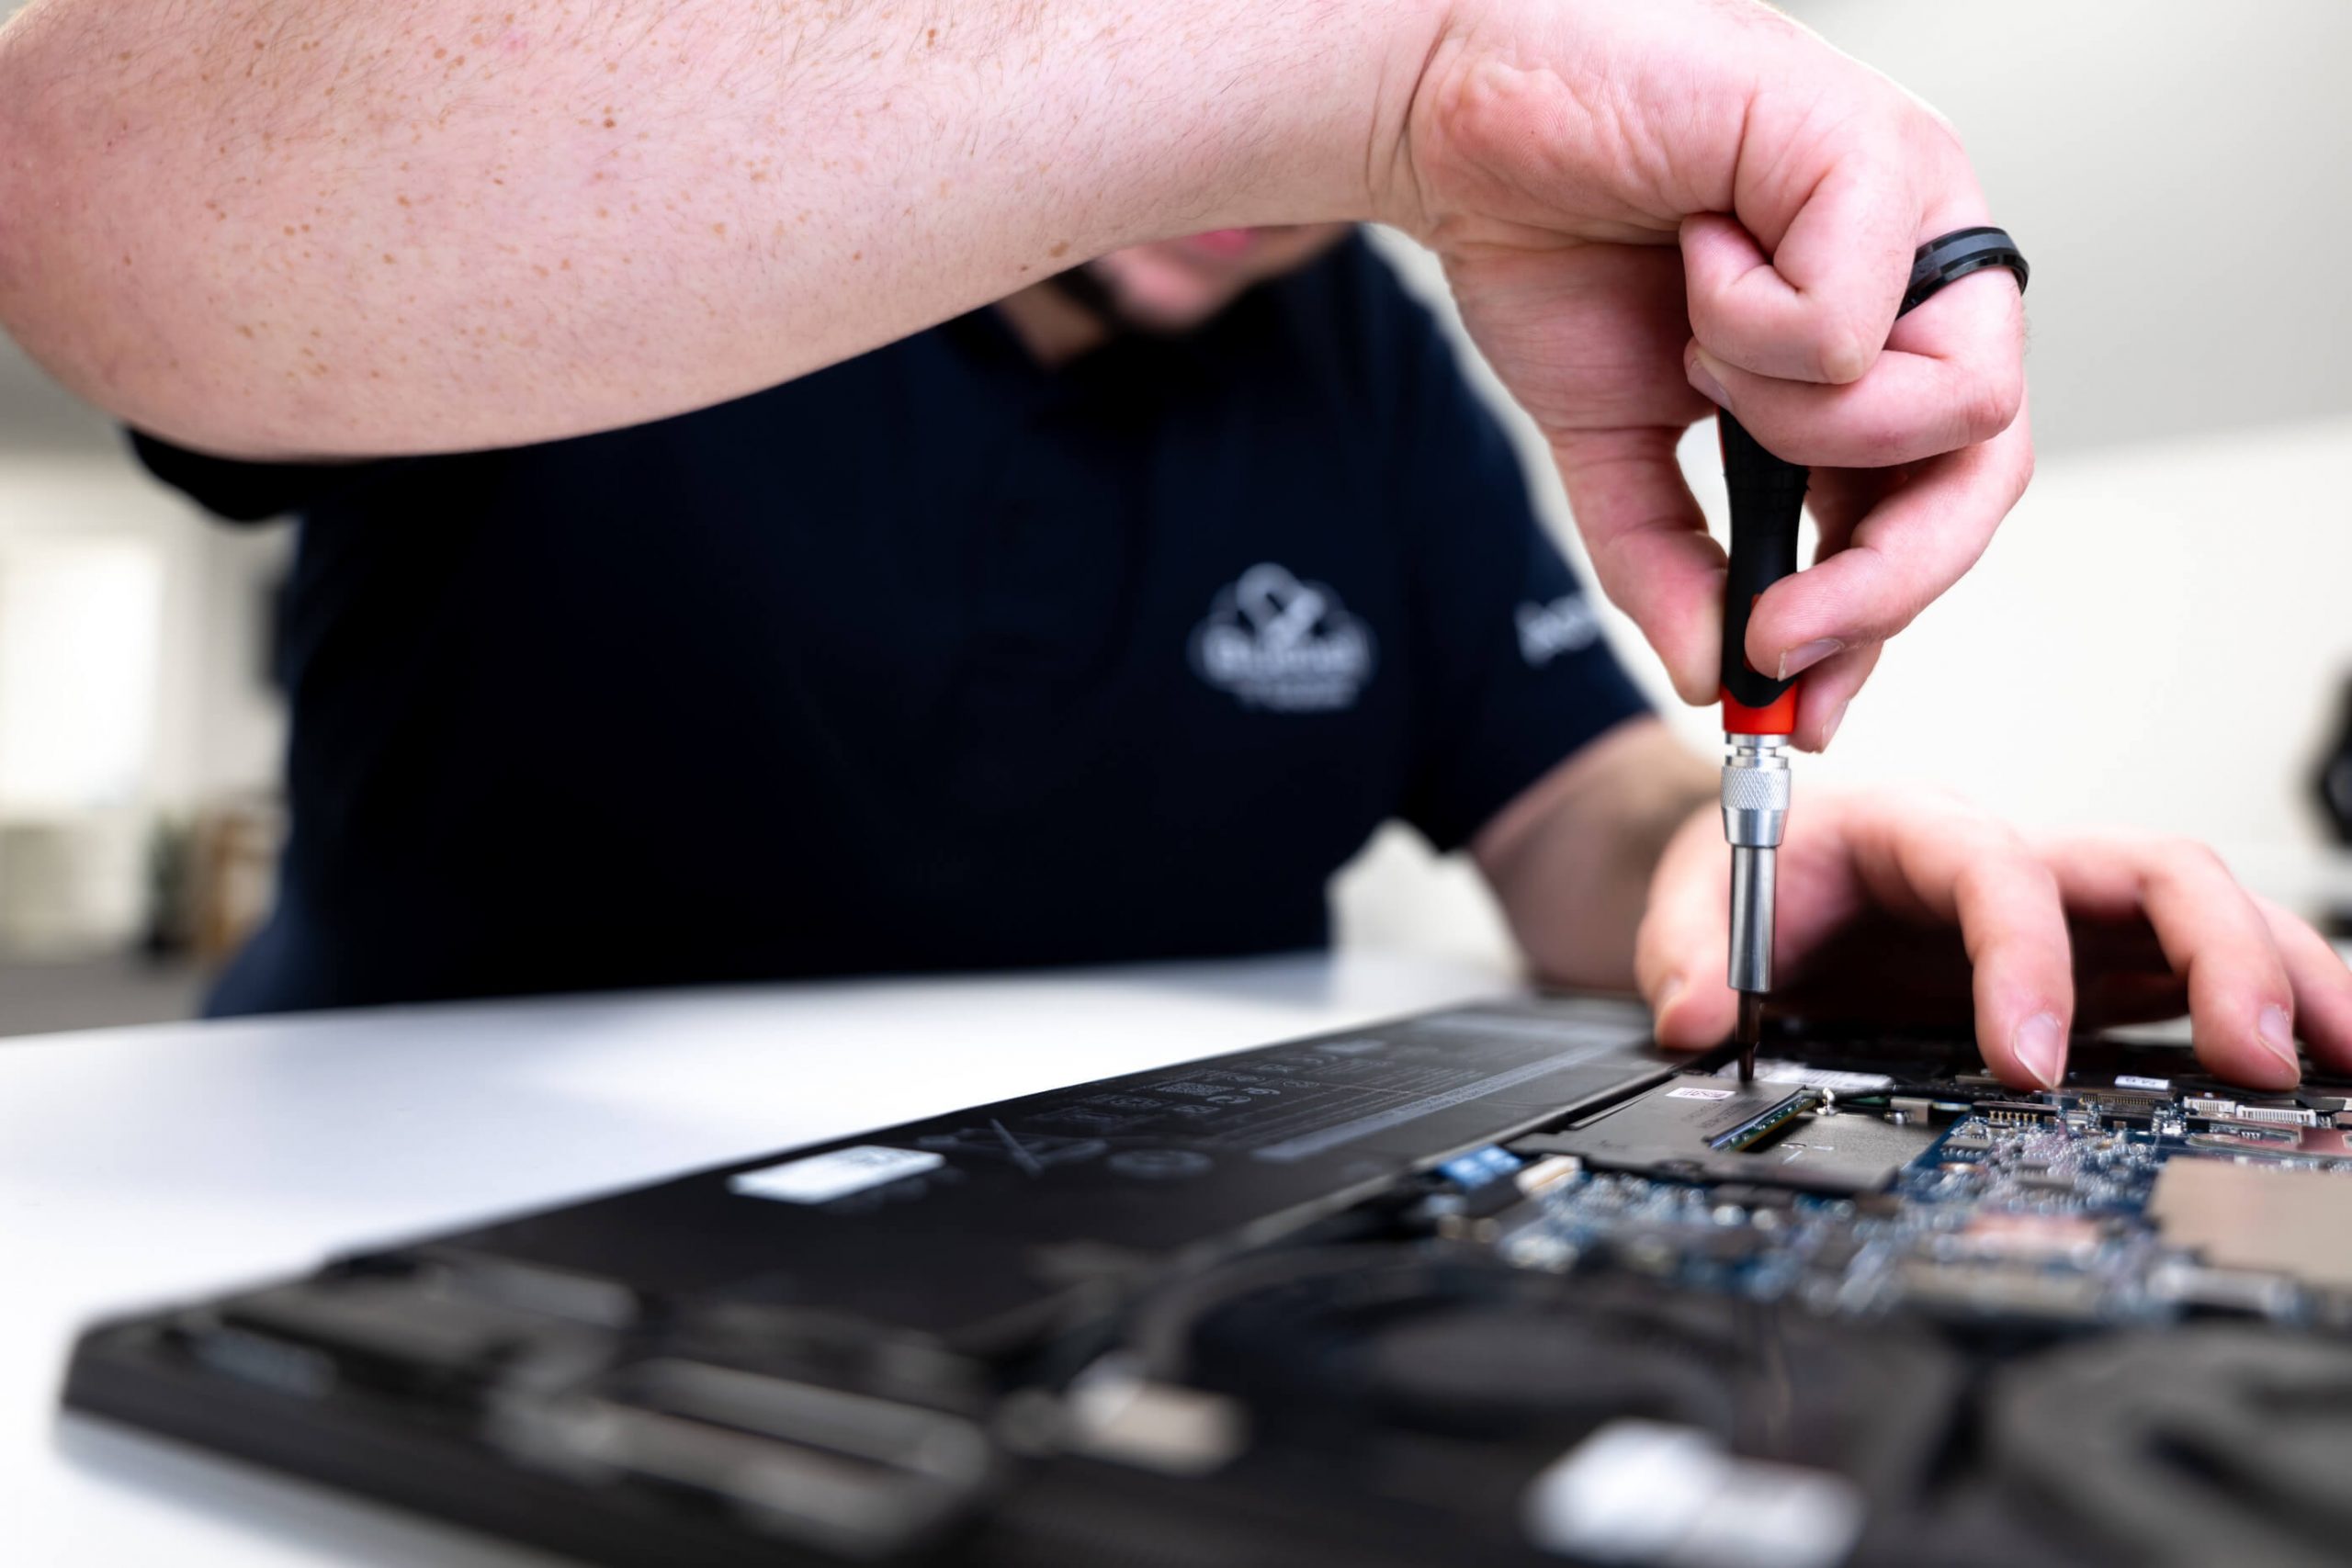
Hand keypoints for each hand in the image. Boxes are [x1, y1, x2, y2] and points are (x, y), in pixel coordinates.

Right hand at [1385, 0, 2030, 748]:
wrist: (1459, 125)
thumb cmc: (1549, 244)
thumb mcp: (1609, 448)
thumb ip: (1670, 562)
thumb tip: (1716, 675)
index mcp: (1878, 346)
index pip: (1936, 506)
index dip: (1879, 613)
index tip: (1797, 702)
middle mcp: (1921, 279)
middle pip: (1990, 471)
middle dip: (1882, 579)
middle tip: (1777, 630)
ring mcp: (1915, 209)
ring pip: (1956, 403)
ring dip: (1793, 419)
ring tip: (1699, 351)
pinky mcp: (1873, 148)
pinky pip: (1851, 323)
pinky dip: (1745, 324)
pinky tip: (1695, 256)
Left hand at [1632, 790, 2351, 1089]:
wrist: (1772, 861)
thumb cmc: (1759, 869)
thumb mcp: (1695, 897)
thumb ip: (1684, 953)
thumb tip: (1695, 1020)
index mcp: (1917, 827)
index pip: (1995, 871)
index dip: (2022, 959)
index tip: (2024, 1061)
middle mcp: (2018, 857)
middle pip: (2152, 869)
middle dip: (2215, 956)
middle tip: (2248, 1063)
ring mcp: (2075, 908)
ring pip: (2206, 909)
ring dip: (2282, 977)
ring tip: (2336, 1066)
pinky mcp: (2104, 959)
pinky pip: (2206, 966)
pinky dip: (2276, 1003)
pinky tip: (2325, 1064)